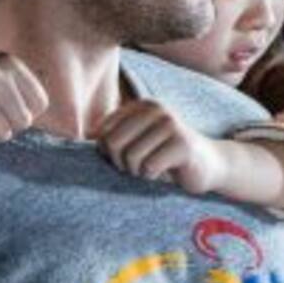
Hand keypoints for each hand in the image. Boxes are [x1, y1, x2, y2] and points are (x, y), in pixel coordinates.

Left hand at [98, 99, 226, 194]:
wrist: (208, 164)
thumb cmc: (165, 155)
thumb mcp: (139, 140)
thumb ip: (113, 136)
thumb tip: (75, 143)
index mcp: (142, 105)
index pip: (103, 132)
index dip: (109, 152)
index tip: (128, 157)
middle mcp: (156, 109)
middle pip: (113, 143)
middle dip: (121, 163)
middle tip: (138, 167)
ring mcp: (171, 125)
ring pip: (130, 158)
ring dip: (138, 172)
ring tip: (152, 168)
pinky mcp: (182, 144)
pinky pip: (149, 167)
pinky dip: (152, 177)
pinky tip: (165, 172)